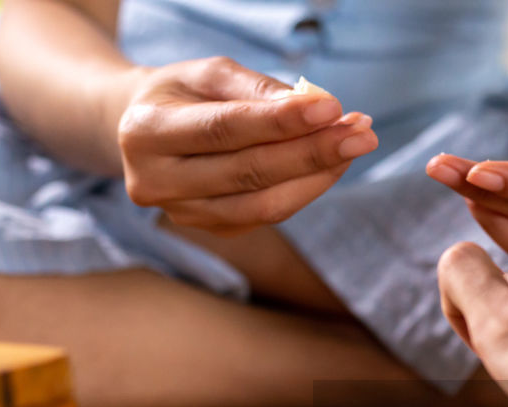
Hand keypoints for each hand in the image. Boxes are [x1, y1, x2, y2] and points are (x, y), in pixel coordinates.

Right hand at [117, 57, 377, 234]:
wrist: (144, 131)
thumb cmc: (182, 94)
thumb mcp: (208, 74)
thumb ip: (256, 89)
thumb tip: (316, 107)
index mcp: (145, 132)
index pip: (225, 130)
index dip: (281, 122)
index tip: (332, 108)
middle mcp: (156, 182)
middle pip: (250, 173)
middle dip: (314, 152)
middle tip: (363, 132)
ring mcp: (184, 214)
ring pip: (267, 204)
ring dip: (320, 174)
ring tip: (357, 142)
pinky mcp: (212, 230)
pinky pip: (271, 214)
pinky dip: (308, 187)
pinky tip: (333, 162)